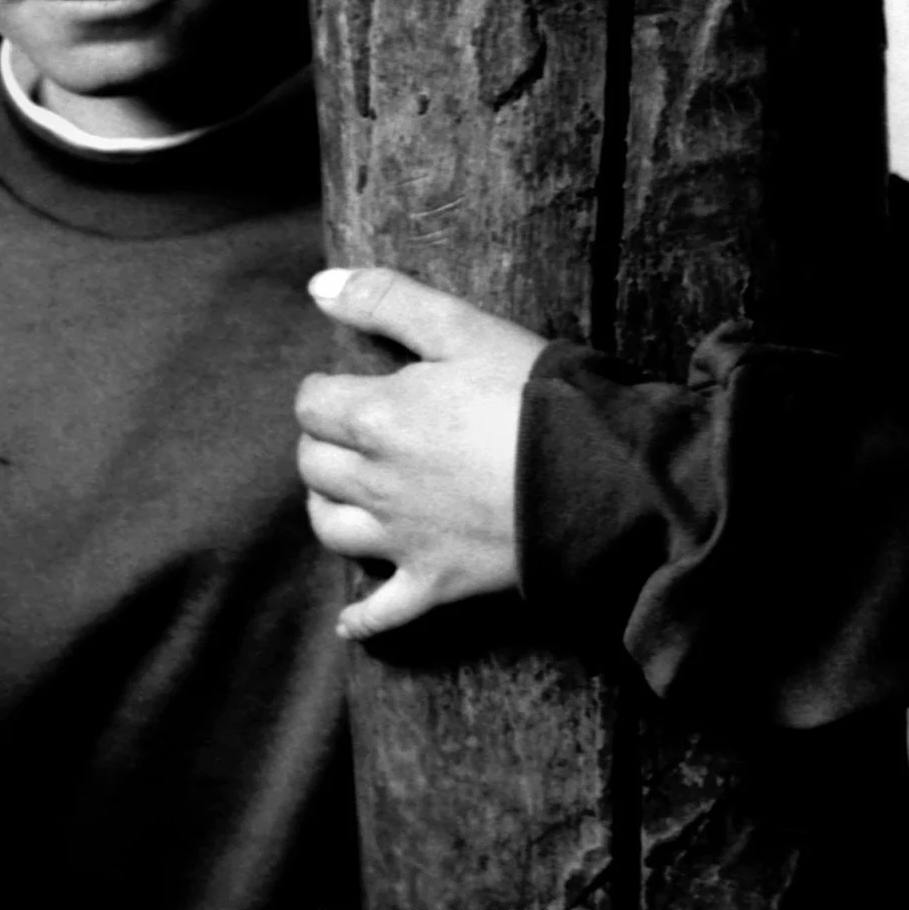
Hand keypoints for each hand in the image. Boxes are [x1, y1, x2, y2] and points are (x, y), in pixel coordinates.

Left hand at [296, 267, 546, 640]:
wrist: (596, 475)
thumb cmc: (531, 392)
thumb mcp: (462, 326)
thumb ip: (387, 300)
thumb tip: (318, 286)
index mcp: (378, 418)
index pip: (313, 404)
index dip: (325, 390)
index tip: (351, 385)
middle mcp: (377, 483)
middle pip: (314, 466)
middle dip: (323, 444)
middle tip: (352, 432)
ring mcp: (404, 540)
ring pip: (332, 530)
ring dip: (329, 508)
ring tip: (346, 493)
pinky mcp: (436, 583)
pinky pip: (384, 612)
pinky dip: (362, 619)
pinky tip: (350, 623)